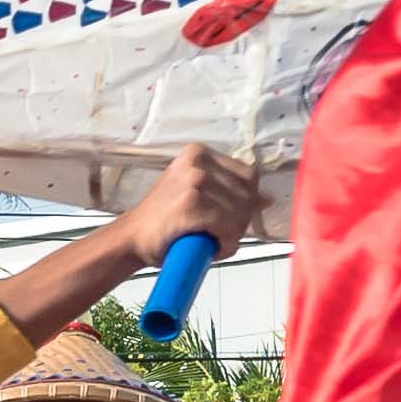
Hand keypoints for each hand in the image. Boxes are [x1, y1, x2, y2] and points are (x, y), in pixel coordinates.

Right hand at [129, 144, 253, 258]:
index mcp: (199, 153)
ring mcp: (194, 181)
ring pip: (240, 213)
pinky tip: (211, 249)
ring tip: (210, 242)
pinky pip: (227, 228)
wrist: (132, 238)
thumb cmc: (165, 220)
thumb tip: (269, 199)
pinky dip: (225, 244)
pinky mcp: (191, 204)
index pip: (248, 175)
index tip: (227, 217)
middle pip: (247, 195)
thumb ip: (227, 192)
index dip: (245, 202)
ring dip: (232, 236)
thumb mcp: (196, 194)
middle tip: (218, 236)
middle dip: (240, 222)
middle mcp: (198, 162)